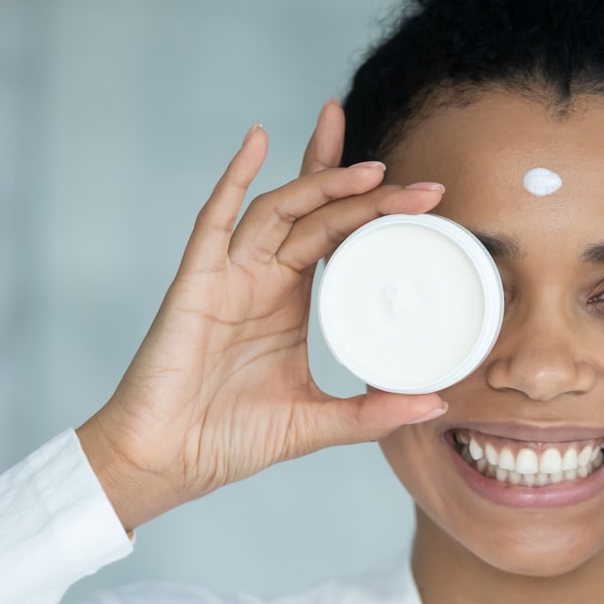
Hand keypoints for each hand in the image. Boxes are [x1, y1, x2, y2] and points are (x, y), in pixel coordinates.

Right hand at [77, 100, 449, 532]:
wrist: (167, 461)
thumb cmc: (228, 438)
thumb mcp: (317, 423)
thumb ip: (373, 413)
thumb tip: (436, 403)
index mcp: (292, 300)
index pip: (340, 237)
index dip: (378, 212)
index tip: (428, 204)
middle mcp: (263, 277)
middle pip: (318, 213)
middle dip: (366, 192)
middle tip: (423, 187)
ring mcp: (229, 274)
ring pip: (281, 211)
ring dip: (322, 183)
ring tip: (371, 172)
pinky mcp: (195, 281)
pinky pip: (214, 219)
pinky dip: (234, 178)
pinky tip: (257, 142)